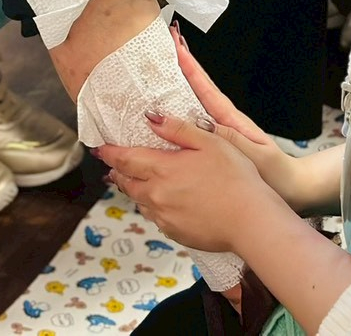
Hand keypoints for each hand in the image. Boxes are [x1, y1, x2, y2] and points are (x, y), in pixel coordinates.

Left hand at [99, 113, 271, 251]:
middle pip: (127, 182)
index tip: (100, 148)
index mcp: (162, 170)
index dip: (110, 153)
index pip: (125, 159)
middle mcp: (157, 196)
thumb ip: (177, 129)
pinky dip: (151, 206)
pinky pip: (154, 217)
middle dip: (117, 171)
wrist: (250, 221)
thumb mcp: (208, 141)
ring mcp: (164, 217)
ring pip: (139, 201)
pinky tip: (160, 201)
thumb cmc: (235, 178)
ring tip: (132, 181)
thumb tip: (151, 118)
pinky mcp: (175, 233)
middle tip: (112, 164)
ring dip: (133, 189)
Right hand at [170, 25, 308, 208]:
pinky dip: (178, 116)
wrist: (290, 189)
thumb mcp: (253, 154)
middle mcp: (223, 122)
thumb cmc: (274, 173)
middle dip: (181, 69)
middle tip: (164, 49)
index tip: (176, 45)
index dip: (190, 66)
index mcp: (232, 119)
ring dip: (176, 90)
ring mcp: (219, 133)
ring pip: (192, 106)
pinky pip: (191, 128)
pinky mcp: (215, 147)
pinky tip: (165, 117)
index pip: (206, 87)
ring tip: (159, 74)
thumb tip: (200, 122)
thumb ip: (228, 138)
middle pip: (197, 89)